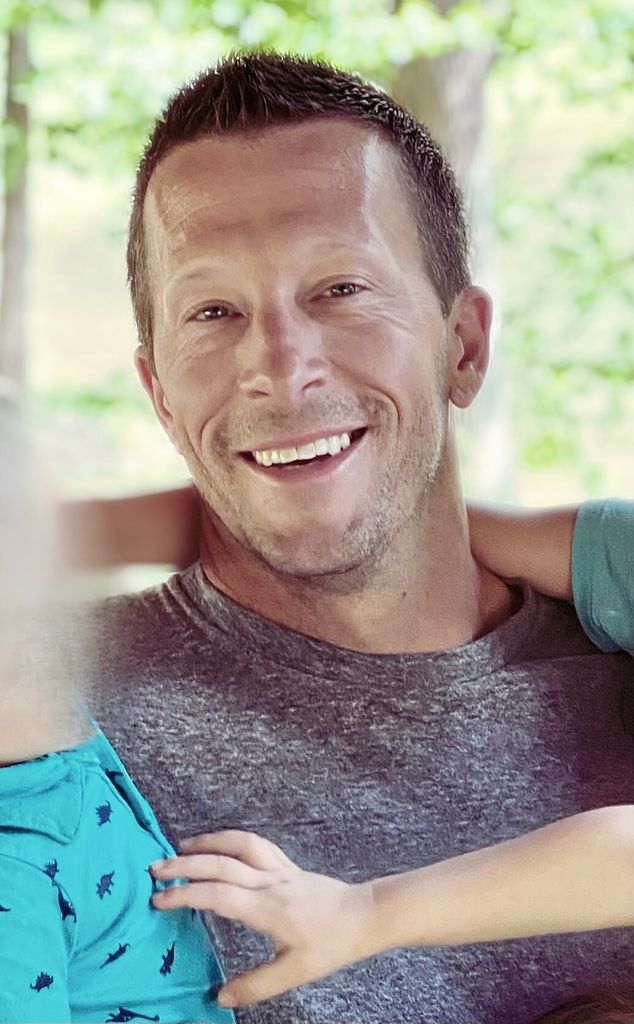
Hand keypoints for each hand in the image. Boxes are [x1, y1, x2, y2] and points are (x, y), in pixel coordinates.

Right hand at [150, 829, 375, 1006]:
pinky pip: (256, 844)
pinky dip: (233, 839)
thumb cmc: (331, 944)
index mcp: (268, 908)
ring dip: (209, 842)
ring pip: (239, 844)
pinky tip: (220, 844)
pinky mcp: (288, 864)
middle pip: (221, 864)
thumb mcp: (294, 972)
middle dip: (185, 864)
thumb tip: (220, 995)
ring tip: (182, 847)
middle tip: (156, 868)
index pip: (217, 895)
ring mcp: (280, 869)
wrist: (364, 916)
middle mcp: (270, 883)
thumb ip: (255, 984)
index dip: (185, 894)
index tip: (159, 898)